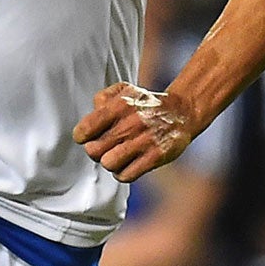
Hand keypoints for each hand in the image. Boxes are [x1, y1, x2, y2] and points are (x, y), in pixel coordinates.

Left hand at [75, 82, 197, 182]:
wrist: (182, 112)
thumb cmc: (147, 104)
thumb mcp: (124, 90)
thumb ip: (102, 98)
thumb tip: (92, 112)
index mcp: (119, 106)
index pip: (84, 130)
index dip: (82, 136)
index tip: (89, 137)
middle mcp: (130, 124)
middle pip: (94, 151)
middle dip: (96, 151)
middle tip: (105, 147)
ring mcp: (144, 142)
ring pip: (109, 164)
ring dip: (110, 162)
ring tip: (118, 156)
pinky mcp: (155, 157)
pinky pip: (126, 175)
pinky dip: (123, 172)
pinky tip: (128, 164)